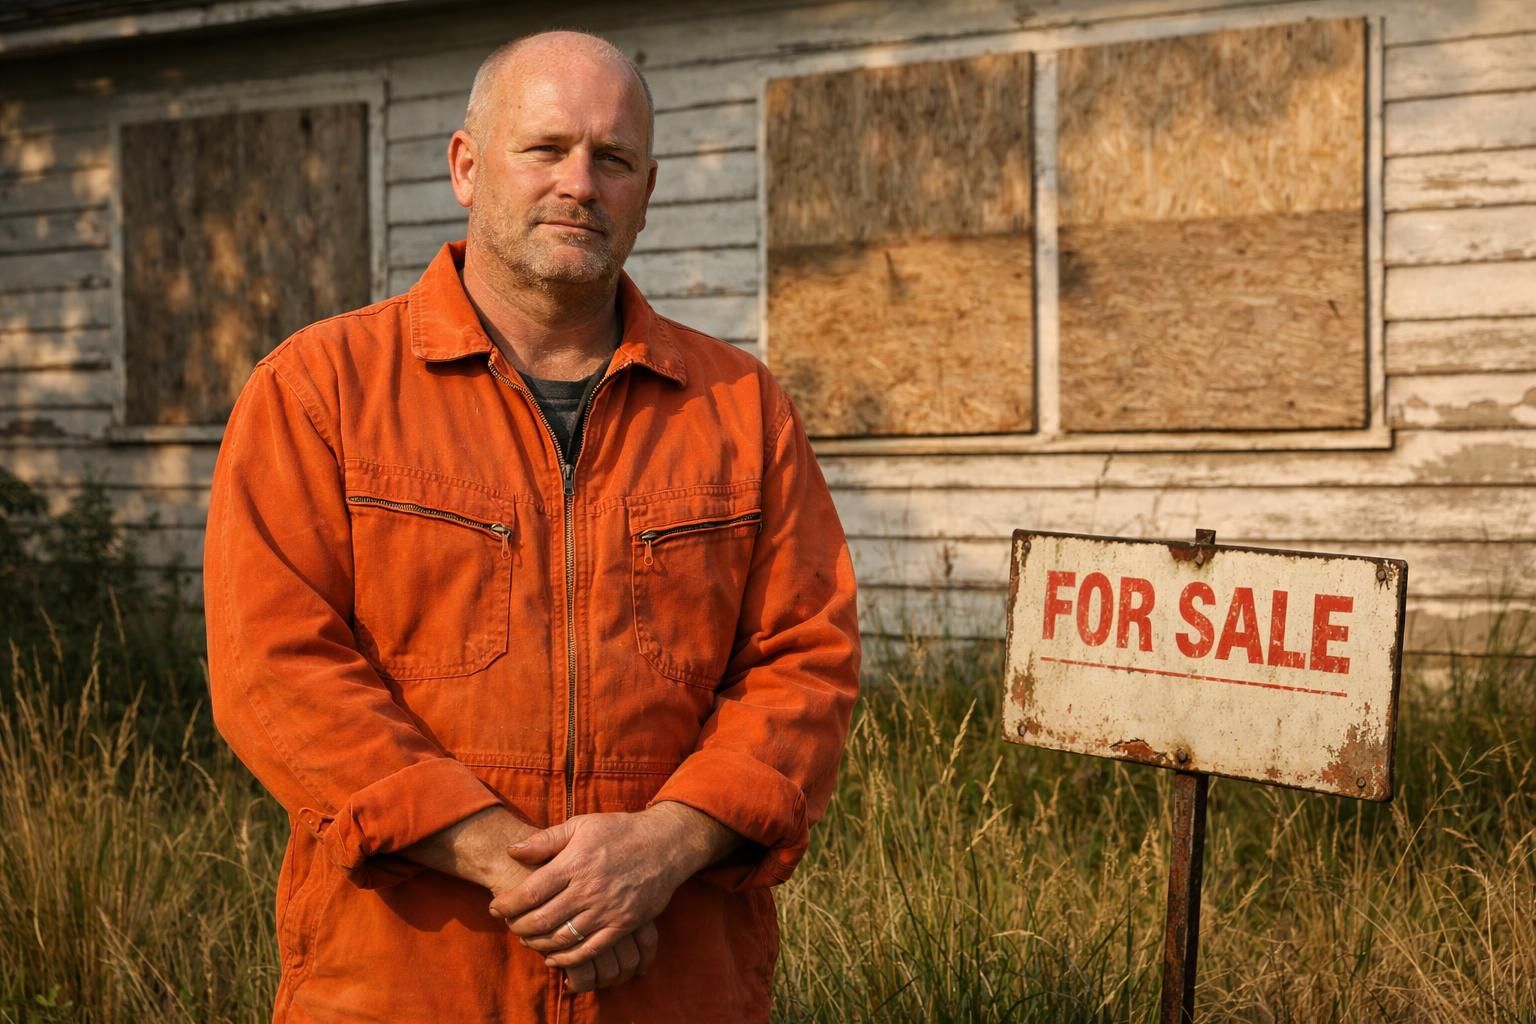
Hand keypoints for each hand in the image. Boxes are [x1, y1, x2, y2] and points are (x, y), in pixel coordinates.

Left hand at [488, 804, 733, 991]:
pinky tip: (554, 957)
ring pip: (562, 938)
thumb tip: (512, 851)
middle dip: (518, 926)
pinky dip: (568, 958)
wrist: (665, 844)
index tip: (496, 907)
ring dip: (538, 943)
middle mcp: (589, 889)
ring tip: (528, 938)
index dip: (507, 904)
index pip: (530, 892)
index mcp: (575, 862)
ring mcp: (607, 909)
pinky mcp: (624, 924)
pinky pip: (590, 949)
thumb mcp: (581, 825)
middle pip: (542, 919)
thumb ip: (545, 840)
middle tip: (510, 925)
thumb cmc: (619, 831)